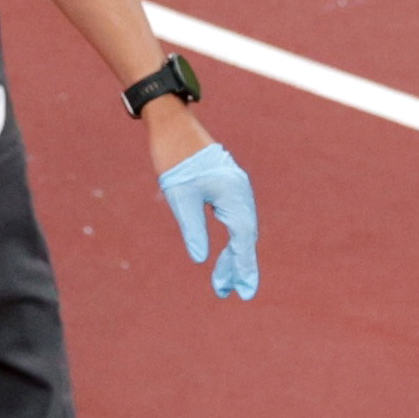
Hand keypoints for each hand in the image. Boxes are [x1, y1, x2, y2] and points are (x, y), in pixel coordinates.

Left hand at [155, 139, 257, 299]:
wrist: (172, 124)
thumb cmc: (174, 157)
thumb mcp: (180, 198)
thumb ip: (192, 229)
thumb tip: (201, 259)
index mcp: (234, 193)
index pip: (244, 238)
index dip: (244, 267)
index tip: (244, 292)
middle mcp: (241, 191)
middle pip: (246, 237)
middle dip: (238, 266)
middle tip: (226, 292)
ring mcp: (236, 188)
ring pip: (241, 230)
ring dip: (233, 257)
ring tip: (222, 283)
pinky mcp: (227, 187)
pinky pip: (235, 221)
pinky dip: (231, 241)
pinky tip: (223, 257)